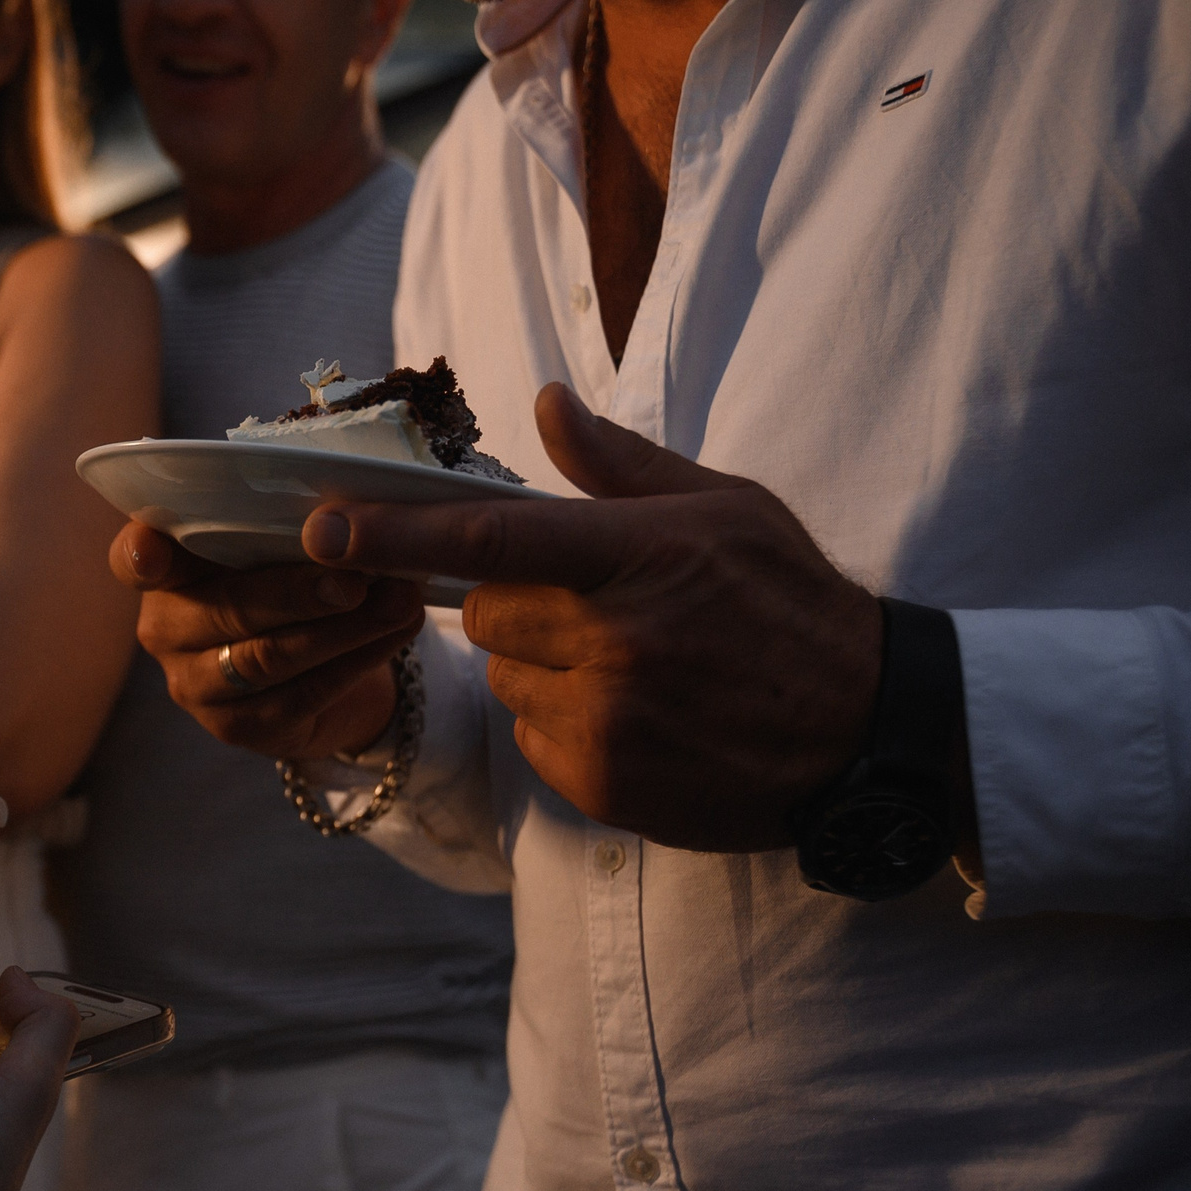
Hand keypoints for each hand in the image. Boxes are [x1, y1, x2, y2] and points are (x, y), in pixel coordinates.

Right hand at [110, 526, 426, 759]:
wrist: (315, 666)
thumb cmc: (287, 581)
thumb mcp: (277, 542)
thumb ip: (286, 525)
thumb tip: (347, 516)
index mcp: (163, 569)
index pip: (133, 559)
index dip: (141, 555)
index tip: (152, 552)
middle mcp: (164, 629)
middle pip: (227, 608)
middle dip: (298, 591)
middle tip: (356, 577)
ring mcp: (194, 684)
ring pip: (267, 657)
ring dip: (340, 629)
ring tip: (398, 600)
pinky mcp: (236, 727)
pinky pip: (301, 695)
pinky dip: (355, 661)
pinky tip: (395, 632)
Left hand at [298, 383, 880, 850]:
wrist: (868, 730)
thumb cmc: (790, 603)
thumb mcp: (726, 508)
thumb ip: (621, 466)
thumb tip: (546, 406)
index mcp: (639, 556)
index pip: (491, 537)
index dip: (396, 532)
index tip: (322, 527)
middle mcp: (615, 641)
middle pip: (485, 613)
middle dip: (515, 604)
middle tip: (593, 606)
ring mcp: (607, 721)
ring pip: (508, 679)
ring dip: (543, 668)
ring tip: (631, 667)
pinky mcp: (603, 784)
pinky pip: (533, 741)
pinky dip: (564, 727)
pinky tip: (637, 717)